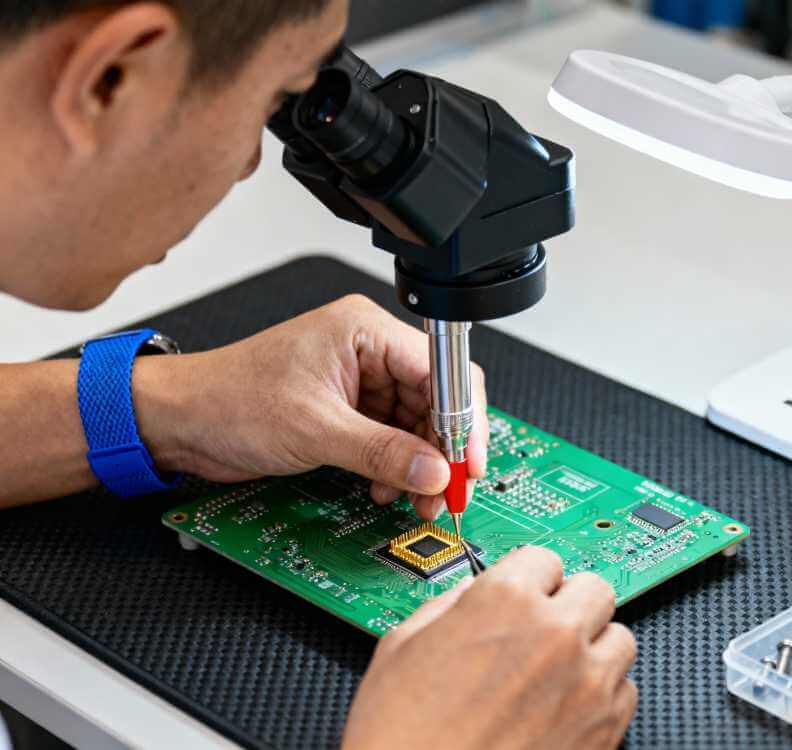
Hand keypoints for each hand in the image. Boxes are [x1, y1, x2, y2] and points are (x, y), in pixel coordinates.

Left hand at [135, 295, 488, 518]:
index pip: (441, 370)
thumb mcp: (314, 429)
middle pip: (434, 400)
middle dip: (441, 450)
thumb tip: (434, 471)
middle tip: (446, 492)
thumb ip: (382, 451)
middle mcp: (369, 350)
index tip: (467, 462)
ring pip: (416, 425)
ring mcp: (360, 381)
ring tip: (414, 498)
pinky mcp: (349, 409)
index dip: (462, 419)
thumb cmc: (229, 399)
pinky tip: (384, 487)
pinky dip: (394, 467)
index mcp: (365, 330)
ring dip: (418, 465)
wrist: (181, 421)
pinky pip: (391, 438)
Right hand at [342, 547, 638, 749]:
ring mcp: (587, 683)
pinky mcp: (605, 730)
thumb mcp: (403, 645)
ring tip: (556, 670)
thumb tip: (474, 594)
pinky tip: (565, 707)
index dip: (528, 577)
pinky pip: (626, 691)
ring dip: (592, 647)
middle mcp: (555, 633)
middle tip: (544, 626)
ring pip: (619, 637)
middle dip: (569, 603)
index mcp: (505, 599)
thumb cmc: (401, 738)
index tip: (525, 591)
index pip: (544, 557)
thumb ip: (451, 604)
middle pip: (594, 588)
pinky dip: (602, 694)